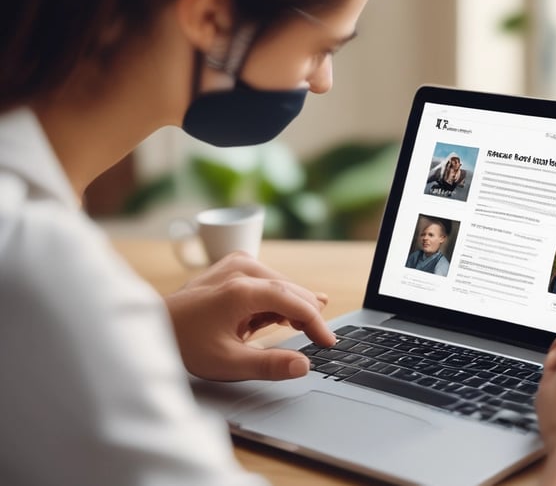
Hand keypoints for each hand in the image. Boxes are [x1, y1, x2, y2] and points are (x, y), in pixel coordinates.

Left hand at [164, 251, 335, 380]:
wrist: (154, 325)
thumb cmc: (186, 344)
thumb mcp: (228, 363)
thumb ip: (269, 365)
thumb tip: (303, 365)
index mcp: (241, 289)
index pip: (294, 301)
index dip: (317, 322)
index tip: (329, 342)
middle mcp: (242, 268)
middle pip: (291, 290)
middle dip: (304, 315)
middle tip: (309, 341)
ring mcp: (238, 262)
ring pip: (282, 285)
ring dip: (285, 309)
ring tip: (257, 332)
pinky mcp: (235, 262)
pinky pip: (268, 280)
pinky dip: (273, 300)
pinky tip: (258, 320)